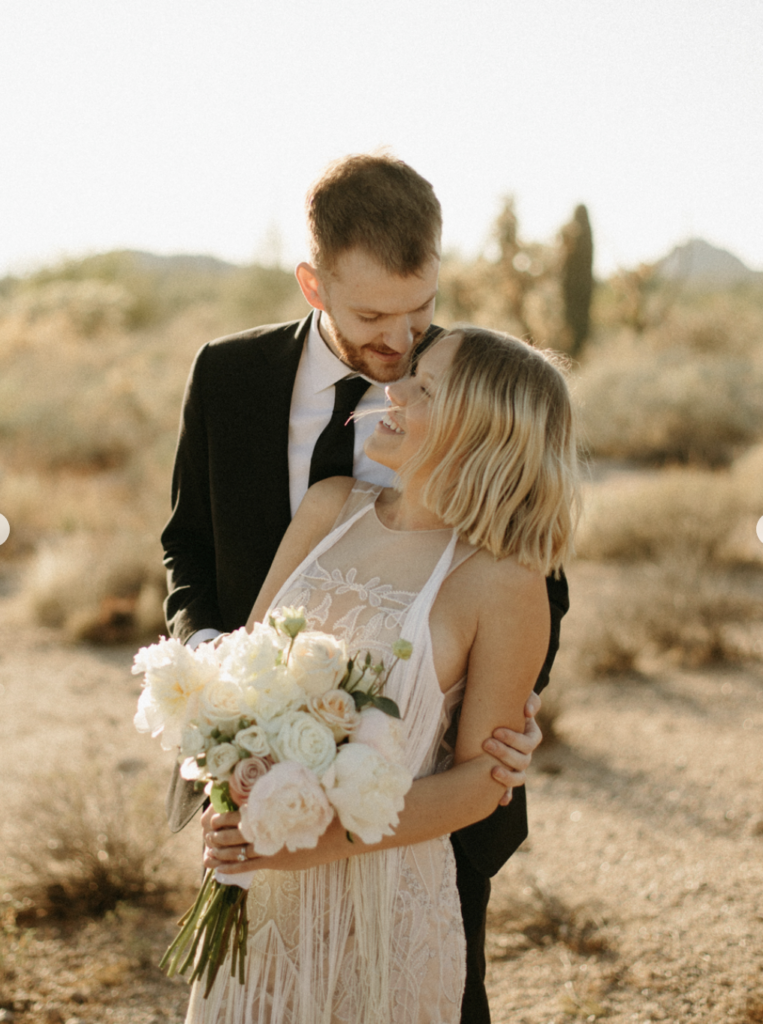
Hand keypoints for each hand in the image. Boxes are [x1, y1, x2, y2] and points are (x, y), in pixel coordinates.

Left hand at [200, 804, 345, 873]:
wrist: (337, 831)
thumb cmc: (317, 809)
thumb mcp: (297, 794)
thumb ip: (277, 793)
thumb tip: (262, 785)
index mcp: (270, 812)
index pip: (239, 816)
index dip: (223, 819)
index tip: (213, 819)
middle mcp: (267, 830)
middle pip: (234, 835)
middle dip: (218, 836)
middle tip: (208, 835)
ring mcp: (270, 847)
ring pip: (238, 852)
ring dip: (221, 852)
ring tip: (209, 852)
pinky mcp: (276, 862)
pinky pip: (248, 867)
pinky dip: (231, 868)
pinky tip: (219, 869)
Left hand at [482, 691, 542, 806]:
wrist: (489, 718)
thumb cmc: (503, 705)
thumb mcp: (515, 697)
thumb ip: (528, 698)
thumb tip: (528, 711)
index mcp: (531, 736)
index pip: (530, 742)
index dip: (514, 739)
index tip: (495, 731)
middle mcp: (526, 754)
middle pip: (523, 760)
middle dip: (505, 753)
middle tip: (486, 743)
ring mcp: (517, 768)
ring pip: (519, 778)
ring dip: (507, 777)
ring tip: (491, 770)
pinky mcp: (504, 776)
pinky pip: (509, 790)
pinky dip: (506, 796)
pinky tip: (500, 801)